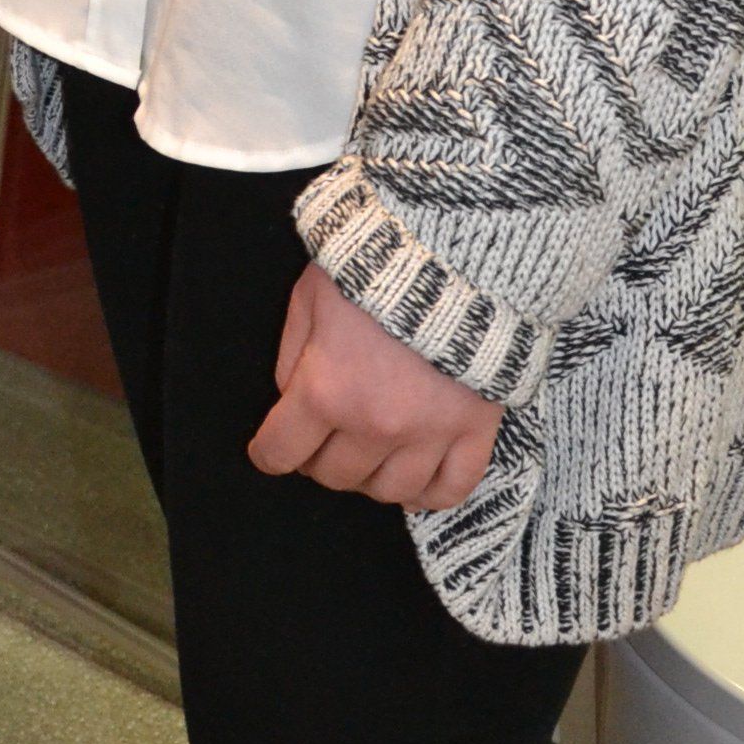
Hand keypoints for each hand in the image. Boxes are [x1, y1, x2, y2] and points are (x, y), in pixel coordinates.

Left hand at [248, 261, 502, 508]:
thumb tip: (291, 401)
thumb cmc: (372, 266)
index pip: (280, 453)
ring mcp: (428, 434)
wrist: (455, 248)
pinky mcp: (474, 430)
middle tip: (325, 435)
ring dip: (370, 477)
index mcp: (326, 391)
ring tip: (369, 451)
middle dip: (320, 459)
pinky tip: (415, 476)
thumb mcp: (309, 297)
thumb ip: (292, 356)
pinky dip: (428, 495)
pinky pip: (450, 491)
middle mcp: (374, 424)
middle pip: (334, 476)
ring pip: (388, 492)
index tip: (273, 448)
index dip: (270, 452)